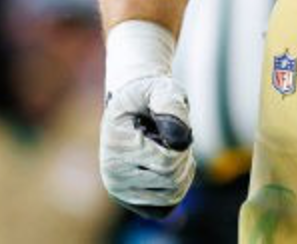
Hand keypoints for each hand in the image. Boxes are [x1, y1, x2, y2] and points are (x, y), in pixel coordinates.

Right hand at [99, 20, 193, 218]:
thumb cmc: (149, 95)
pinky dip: (177, 188)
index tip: (174, 125)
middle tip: (175, 137)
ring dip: (182, 171)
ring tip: (170, 149)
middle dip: (184, 157)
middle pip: (171, 180)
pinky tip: (170, 167)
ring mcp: (119, 189)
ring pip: (171, 195)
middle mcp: (112, 173)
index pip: (167, 161)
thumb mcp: (162, 88)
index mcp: (116, 145)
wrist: (132, 105)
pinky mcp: (129, 199)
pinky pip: (164, 207)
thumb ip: (171, 105)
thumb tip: (179, 140)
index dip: (184, 143)